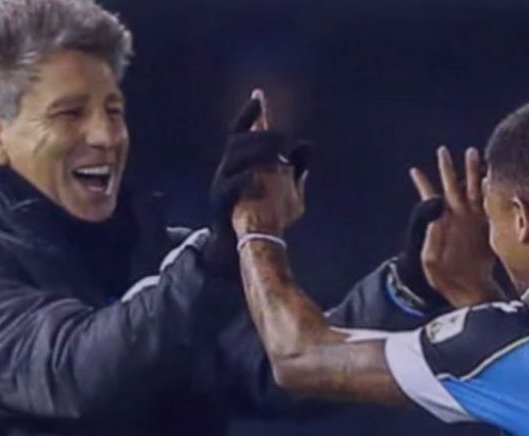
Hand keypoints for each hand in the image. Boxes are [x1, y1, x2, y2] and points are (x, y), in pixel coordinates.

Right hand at [205, 91, 309, 273]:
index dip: (249, 113)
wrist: (245, 247)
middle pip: (239, 141)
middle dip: (261, 135)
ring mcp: (222, 185)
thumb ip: (296, 168)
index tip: (259, 96)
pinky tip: (257, 178)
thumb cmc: (263, 216)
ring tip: (276, 153)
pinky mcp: (221, 204)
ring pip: (233, 159)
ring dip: (255, 152)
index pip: (243, 131)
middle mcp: (228, 169)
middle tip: (282, 138)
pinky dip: (244, 180)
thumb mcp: (286, 190)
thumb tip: (307, 146)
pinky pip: (230, 187)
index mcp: (241, 163)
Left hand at [409, 146, 499, 306]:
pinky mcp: (490, 226)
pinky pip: (490, 203)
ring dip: (472, 172)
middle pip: (452, 187)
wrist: (469, 289)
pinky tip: (489, 177)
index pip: (430, 199)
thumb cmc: (446, 278)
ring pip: (473, 189)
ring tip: (472, 153)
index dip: (423, 185)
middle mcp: (457, 217)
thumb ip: (430, 241)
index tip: (414, 171)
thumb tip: (437, 219)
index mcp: (442, 223)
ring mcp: (474, 219)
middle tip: (443, 151)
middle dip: (448, 169)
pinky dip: (489, 190)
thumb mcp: (431, 262)